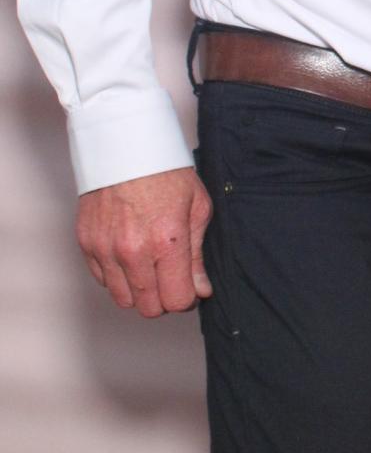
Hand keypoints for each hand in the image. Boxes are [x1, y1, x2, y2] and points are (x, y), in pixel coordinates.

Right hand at [76, 168, 213, 316]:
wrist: (125, 144)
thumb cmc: (166, 171)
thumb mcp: (197, 207)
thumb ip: (197, 255)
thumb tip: (201, 290)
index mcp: (166, 242)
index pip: (177, 300)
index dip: (188, 297)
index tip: (191, 285)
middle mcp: (132, 251)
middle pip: (149, 307)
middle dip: (165, 297)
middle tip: (171, 276)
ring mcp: (105, 249)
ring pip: (124, 299)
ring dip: (140, 290)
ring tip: (151, 265)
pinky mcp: (87, 244)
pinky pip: (103, 281)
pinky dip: (118, 276)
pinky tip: (130, 254)